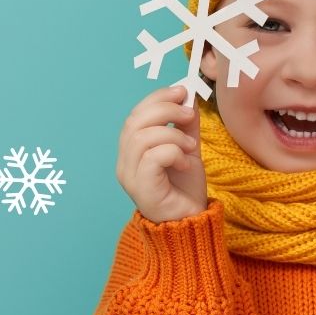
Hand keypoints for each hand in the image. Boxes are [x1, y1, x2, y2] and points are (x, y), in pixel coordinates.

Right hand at [116, 84, 207, 222]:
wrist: (191, 223)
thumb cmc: (184, 189)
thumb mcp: (188, 148)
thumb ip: (185, 124)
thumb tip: (187, 95)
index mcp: (131, 151)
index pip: (135, 115)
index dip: (157, 98)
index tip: (182, 91)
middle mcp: (124, 163)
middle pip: (134, 122)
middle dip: (165, 110)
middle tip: (189, 115)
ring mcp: (130, 177)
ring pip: (142, 138)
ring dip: (173, 135)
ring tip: (191, 146)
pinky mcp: (142, 189)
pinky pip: (153, 157)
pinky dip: (174, 153)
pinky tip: (186, 164)